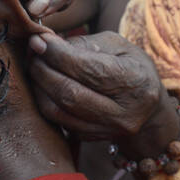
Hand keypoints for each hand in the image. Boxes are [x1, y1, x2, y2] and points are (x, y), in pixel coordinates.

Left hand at [27, 32, 170, 142]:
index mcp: (135, 82)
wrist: (147, 108)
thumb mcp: (117, 46)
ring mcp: (106, 131)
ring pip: (58, 111)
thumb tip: (45, 44)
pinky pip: (57, 121)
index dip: (58, 54)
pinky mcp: (90, 139)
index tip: (39, 40)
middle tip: (32, 51)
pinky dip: (43, 99)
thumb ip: (83, 43)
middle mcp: (123, 113)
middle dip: (43, 69)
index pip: (89, 69)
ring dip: (38, 85)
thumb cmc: (130, 67)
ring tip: (34, 65)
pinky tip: (41, 83)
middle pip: (69, 93)